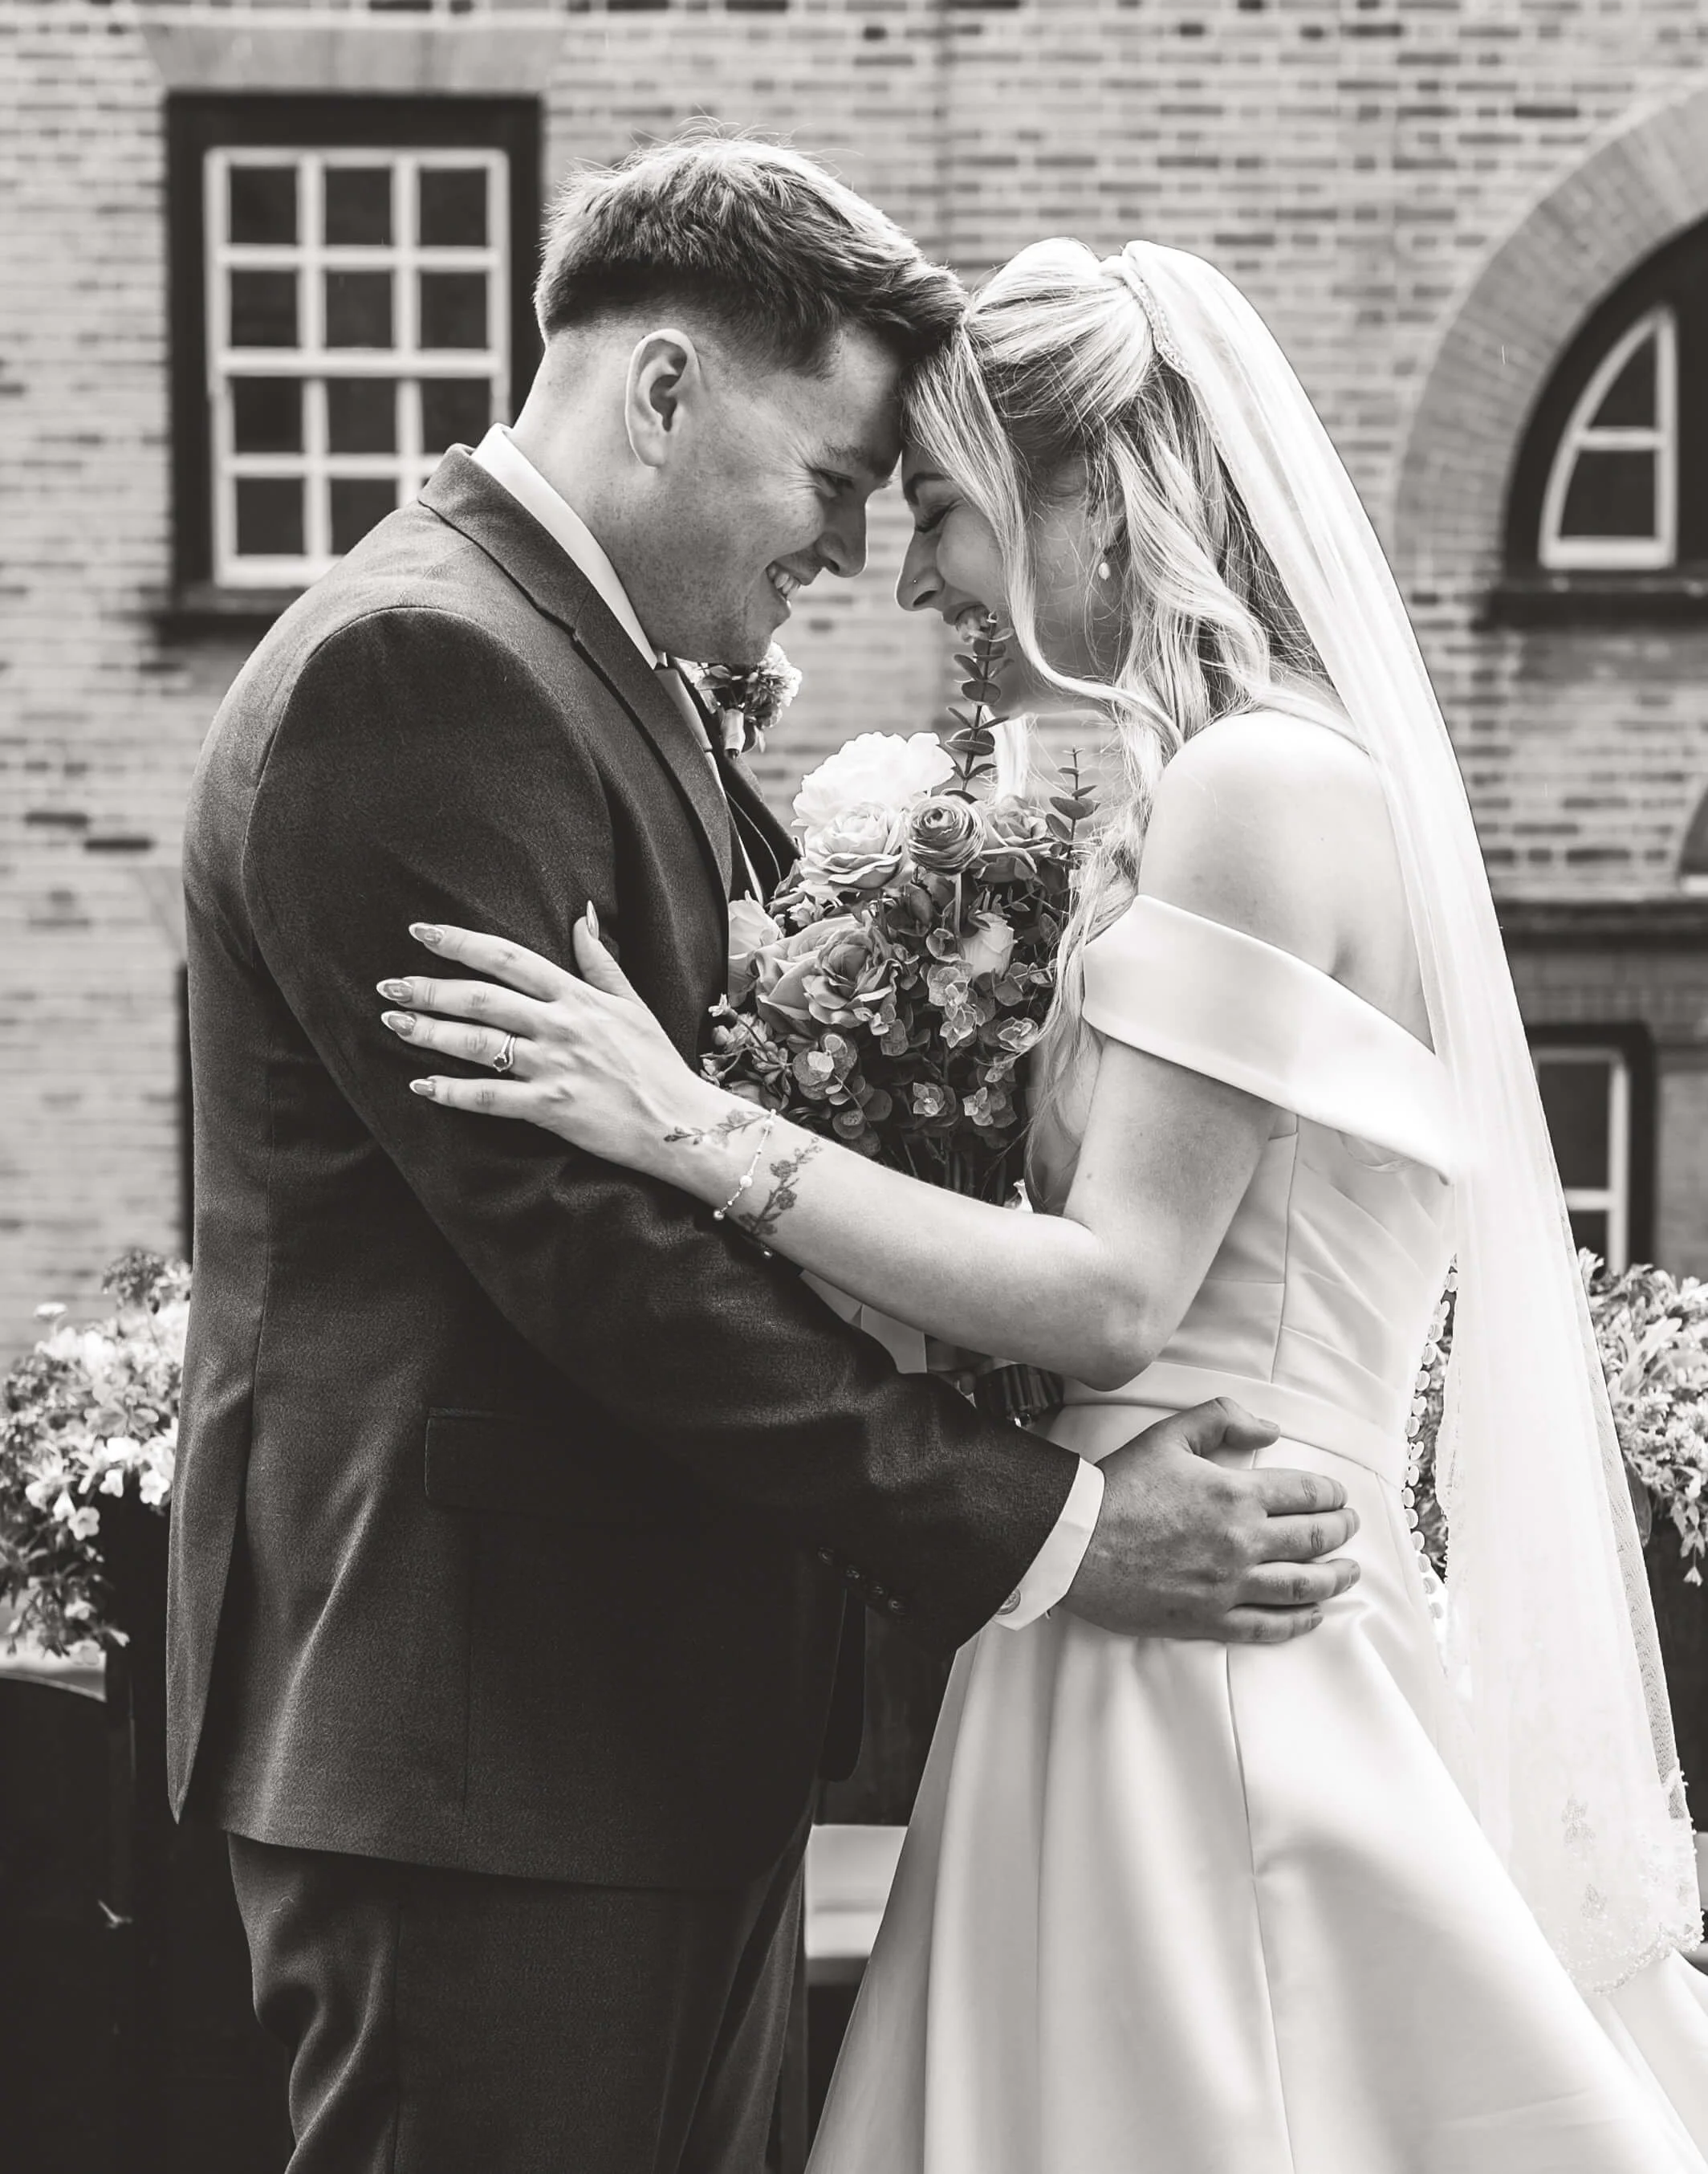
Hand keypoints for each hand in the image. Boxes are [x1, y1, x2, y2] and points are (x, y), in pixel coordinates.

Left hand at [377, 915, 724, 1172]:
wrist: (681, 1123)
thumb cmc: (656, 1064)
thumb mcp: (632, 1004)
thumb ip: (600, 962)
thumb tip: (582, 916)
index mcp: (577, 996)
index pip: (508, 958)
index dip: (461, 942)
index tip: (421, 932)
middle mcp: (562, 1025)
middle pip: (481, 998)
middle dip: (429, 989)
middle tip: (389, 986)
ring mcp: (555, 1067)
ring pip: (479, 1044)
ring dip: (430, 1033)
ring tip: (394, 1026)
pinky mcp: (552, 1107)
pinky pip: (491, 1098)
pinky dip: (453, 1093)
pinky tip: (421, 1086)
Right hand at [1062, 1398, 1359, 1642]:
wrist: (1075, 1543)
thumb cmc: (1118, 1487)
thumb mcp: (1168, 1435)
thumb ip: (1222, 1419)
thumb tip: (1269, 1430)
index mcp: (1236, 1494)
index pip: (1306, 1494)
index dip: (1331, 1494)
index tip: (1339, 1497)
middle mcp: (1242, 1542)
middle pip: (1313, 1540)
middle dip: (1340, 1532)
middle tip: (1350, 1528)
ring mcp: (1229, 1585)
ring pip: (1302, 1586)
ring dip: (1334, 1578)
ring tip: (1349, 1572)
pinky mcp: (1209, 1619)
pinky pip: (1268, 1626)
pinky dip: (1299, 1622)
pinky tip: (1313, 1615)